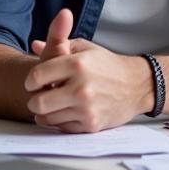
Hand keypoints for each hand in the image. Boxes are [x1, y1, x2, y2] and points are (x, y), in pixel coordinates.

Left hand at [25, 10, 152, 131]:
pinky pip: (61, 127)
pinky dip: (60, 120)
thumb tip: (35, 45)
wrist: (137, 85)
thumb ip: (59, 42)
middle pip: (37, 103)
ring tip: (55, 102)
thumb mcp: (86, 48)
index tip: (34, 82)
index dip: (31, 80)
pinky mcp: (91, 124)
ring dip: (47, 111)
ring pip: (47, 118)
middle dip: (35, 99)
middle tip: (42, 95)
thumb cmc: (108, 65)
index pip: (37, 77)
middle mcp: (81, 87)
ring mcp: (86, 108)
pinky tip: (67, 110)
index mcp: (78, 64)